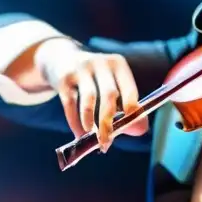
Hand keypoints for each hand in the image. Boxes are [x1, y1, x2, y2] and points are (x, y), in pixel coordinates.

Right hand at [34, 39, 148, 149]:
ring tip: (92, 139)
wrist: (61, 59)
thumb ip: (128, 108)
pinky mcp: (64, 78)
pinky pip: (70, 103)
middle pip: (108, 95)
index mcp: (118, 65)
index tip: (130, 127)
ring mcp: (81, 69)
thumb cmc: (95, 80)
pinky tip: (78, 134)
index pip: (129, 89)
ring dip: (90, 123)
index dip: (132, 109)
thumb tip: (140, 130)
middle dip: (108, 122)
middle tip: (106, 142)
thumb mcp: (113, 85)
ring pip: (88, 100)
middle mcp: (101, 63)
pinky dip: (74, 122)